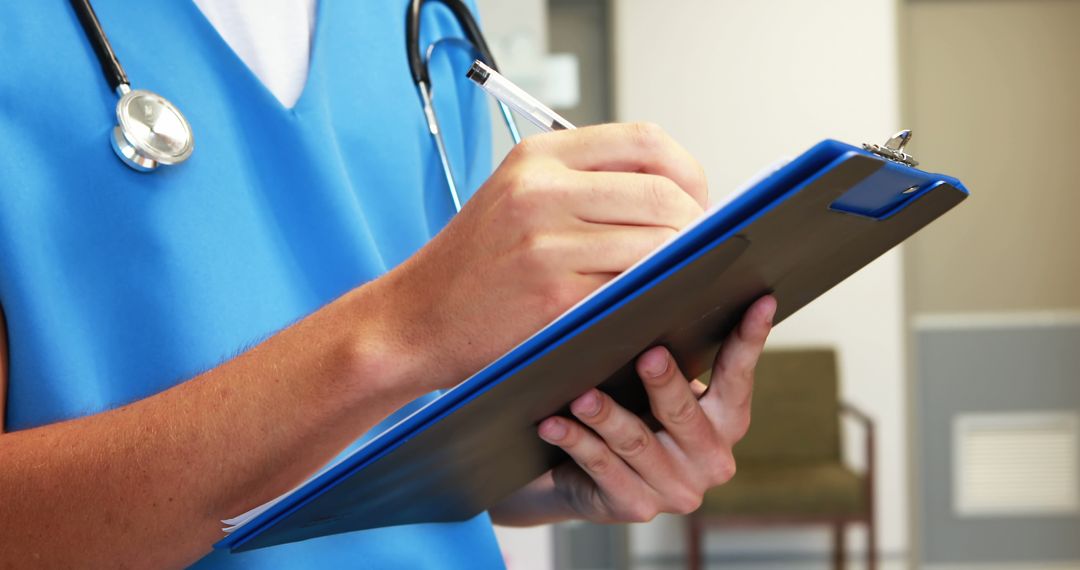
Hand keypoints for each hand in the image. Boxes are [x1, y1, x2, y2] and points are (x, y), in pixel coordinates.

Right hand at [377, 123, 708, 390]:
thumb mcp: (518, 196)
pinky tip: (650, 303)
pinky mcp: (553, 295)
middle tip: (698, 249)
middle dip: (695, 225)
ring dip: (680, 265)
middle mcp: (541, 190)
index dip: (688, 172)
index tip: (696, 202)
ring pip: (657, 242)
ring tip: (677, 279)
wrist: (415, 319)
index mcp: (539, 156)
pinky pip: (632, 287)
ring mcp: (546, 243)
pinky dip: (653, 295)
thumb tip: (673, 193)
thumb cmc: (474, 264)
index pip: (645, 140)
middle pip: (662, 192)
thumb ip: (585, 182)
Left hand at [535, 295, 775, 522]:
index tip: (760, 301)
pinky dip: (575, 441)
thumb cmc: (636, 419)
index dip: (749, 340)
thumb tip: (654, 301)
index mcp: (727, 424)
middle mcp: (710, 460)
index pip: (739, 378)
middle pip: (683, 414)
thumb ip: (671, 362)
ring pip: (635, 441)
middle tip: (648, 356)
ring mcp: (675, 489)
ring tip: (582, 397)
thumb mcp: (660, 394)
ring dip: (606, 416)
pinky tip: (553, 424)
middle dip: (664, 383)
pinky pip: (602, 466)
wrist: (594, 484)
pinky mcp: (636, 505)